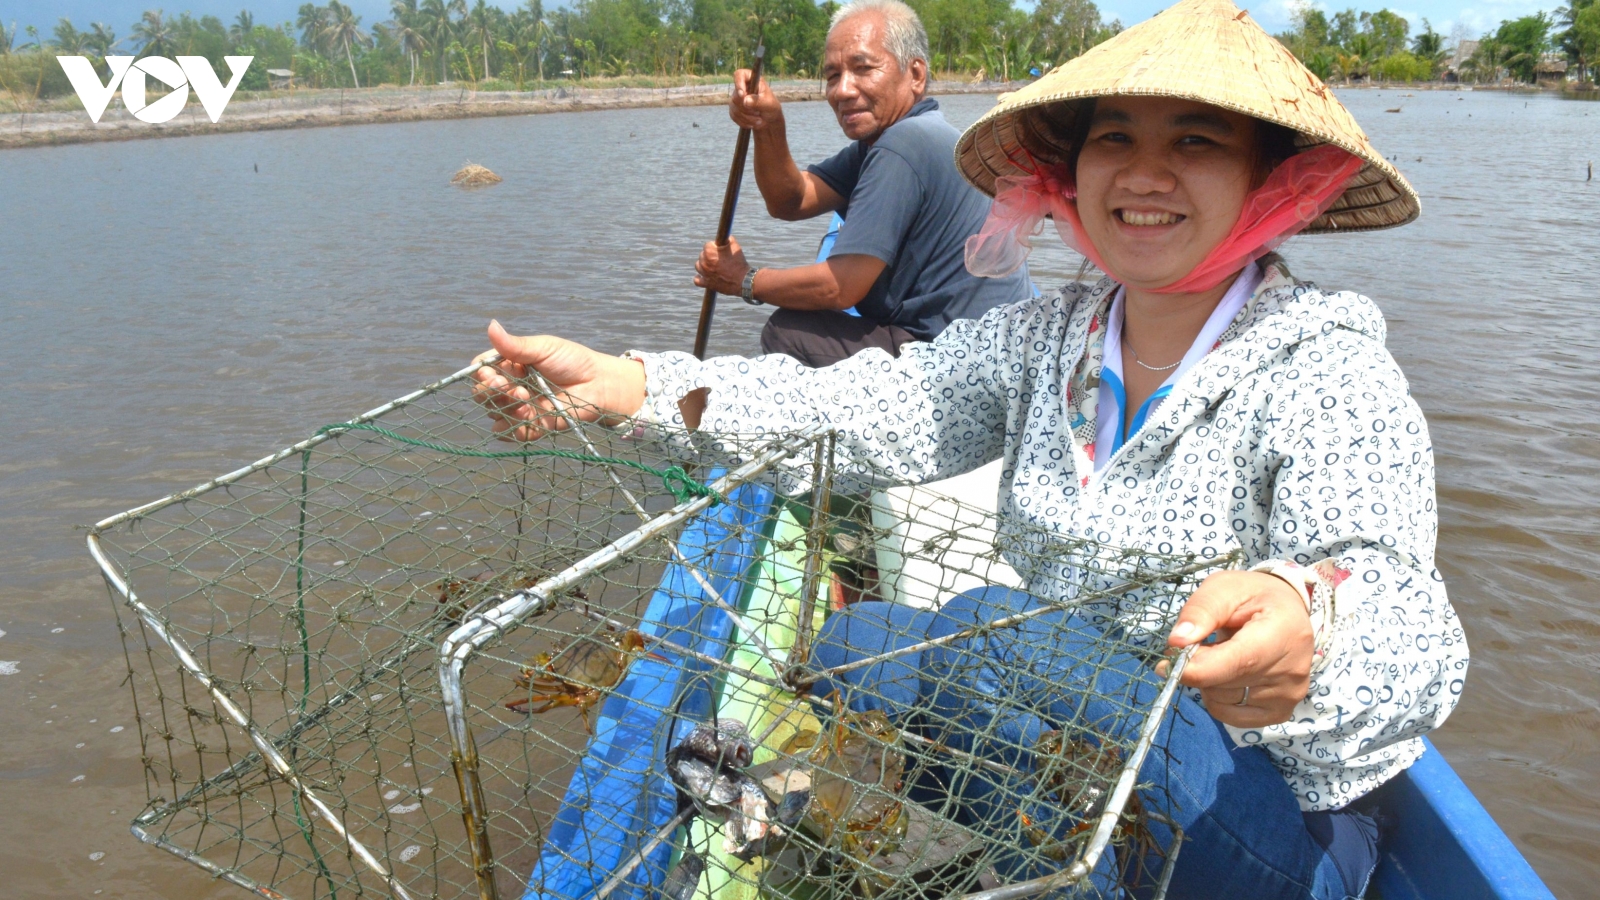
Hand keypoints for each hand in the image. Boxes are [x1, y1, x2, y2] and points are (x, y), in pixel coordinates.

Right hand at [471, 320, 646, 440]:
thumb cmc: (573, 361)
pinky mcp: (531, 426)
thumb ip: (516, 345)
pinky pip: (510, 433)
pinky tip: (527, 416)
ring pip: (494, 413)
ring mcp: (519, 408)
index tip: (492, 374)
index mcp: (510, 366)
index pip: (482, 371)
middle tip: (510, 387)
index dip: (482, 374)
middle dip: (490, 391)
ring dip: (504, 407)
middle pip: (483, 394)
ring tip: (525, 400)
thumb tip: (490, 325)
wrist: (599, 385)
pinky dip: (512, 427)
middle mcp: (511, 387)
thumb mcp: (544, 348)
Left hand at [694, 236, 749, 295]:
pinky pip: (697, 280)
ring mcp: (704, 274)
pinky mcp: (706, 283)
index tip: (720, 248)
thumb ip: (728, 239)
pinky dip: (699, 277)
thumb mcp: (735, 247)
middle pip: (702, 255)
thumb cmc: (739, 263)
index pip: (707, 245)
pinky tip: (703, 275)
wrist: (743, 281)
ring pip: (698, 266)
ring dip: (704, 264)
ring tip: (712, 265)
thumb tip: (724, 237)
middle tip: (719, 257)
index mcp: (710, 252)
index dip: (715, 246)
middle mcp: (704, 263)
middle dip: (709, 255)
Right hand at [728, 68, 781, 130]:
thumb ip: (758, 101)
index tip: (742, 95)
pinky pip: (733, 116)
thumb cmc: (771, 107)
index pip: (739, 75)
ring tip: (759, 120)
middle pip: (736, 96)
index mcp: (751, 80)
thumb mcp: (769, 104)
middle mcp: (742, 87)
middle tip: (758, 113)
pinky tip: (752, 123)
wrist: (769, 119)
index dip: (738, 83)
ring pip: (734, 107)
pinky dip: (743, 122)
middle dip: (747, 108)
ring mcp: (736, 98)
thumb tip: (745, 101)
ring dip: (746, 117)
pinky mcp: (734, 108)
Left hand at [1157, 570, 1313, 727]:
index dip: (1195, 668)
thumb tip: (1176, 643)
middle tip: (1199, 644)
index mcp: (1283, 634)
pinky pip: (1230, 716)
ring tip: (1220, 655)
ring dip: (1207, 682)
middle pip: (1223, 686)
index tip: (1167, 662)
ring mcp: (1288, 696)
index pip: (1236, 664)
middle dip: (1197, 667)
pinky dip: (1217, 699)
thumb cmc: (1253, 596)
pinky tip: (1226, 675)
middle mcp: (1292, 671)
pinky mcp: (1280, 712)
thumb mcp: (1224, 588)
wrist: (1286, 611)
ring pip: (1222, 703)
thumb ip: (1200, 611)